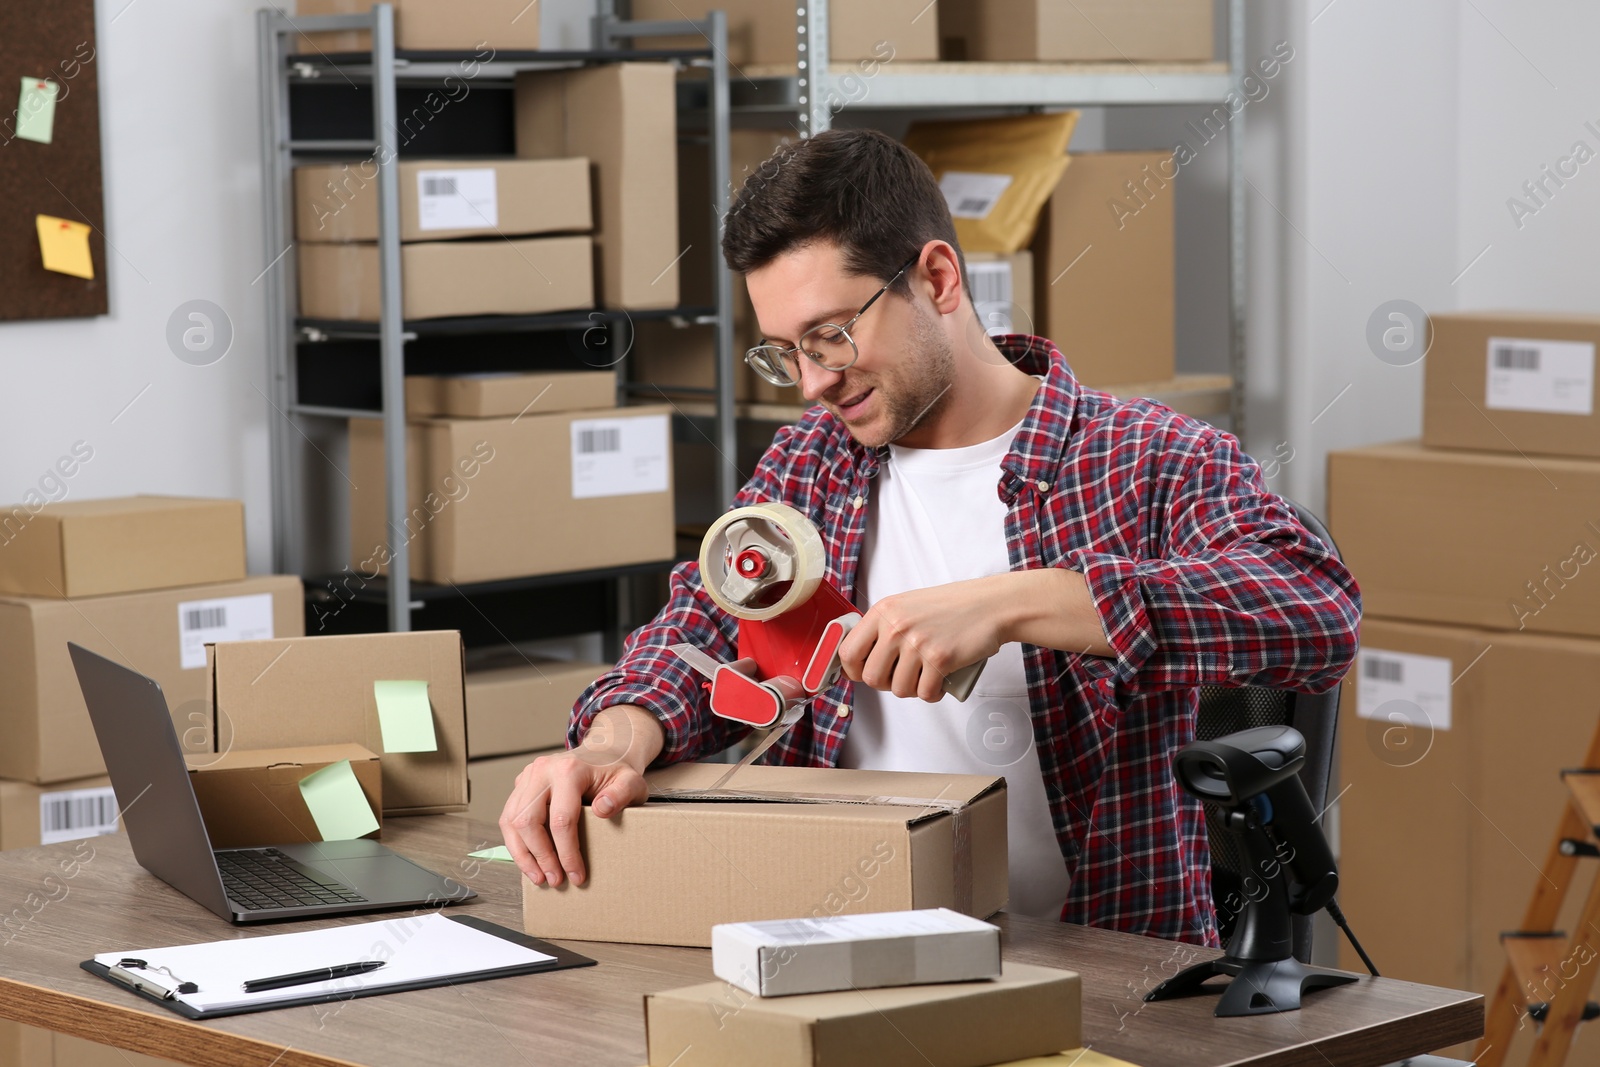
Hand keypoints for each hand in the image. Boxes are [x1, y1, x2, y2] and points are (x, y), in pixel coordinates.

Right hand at [499, 706, 660, 886]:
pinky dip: (516, 843)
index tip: (576, 875)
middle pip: (528, 821)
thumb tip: (602, 809)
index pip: (561, 819)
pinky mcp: (521, 786)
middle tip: (554, 880)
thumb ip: (621, 794)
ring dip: (522, 854)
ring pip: (511, 821)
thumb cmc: (615, 773)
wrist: (602, 755)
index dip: (566, 852)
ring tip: (538, 877)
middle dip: (540, 856)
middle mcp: (542, 771)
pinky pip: (509, 817)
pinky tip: (528, 861)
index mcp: (568, 770)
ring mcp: (527, 777)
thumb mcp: (631, 782)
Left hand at [838, 576, 1009, 701]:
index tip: (863, 674)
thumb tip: (862, 658)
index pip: (849, 651)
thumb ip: (884, 627)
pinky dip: (933, 693)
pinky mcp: (940, 659)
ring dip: (913, 689)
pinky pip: (925, 693)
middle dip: (886, 684)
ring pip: (899, 689)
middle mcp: (896, 626)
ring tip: (925, 675)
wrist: (989, 605)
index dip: (853, 670)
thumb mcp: (907, 606)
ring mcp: (917, 643)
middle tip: (902, 676)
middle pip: (871, 678)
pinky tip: (939, 681)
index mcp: (883, 611)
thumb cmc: (951, 607)